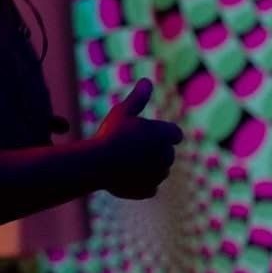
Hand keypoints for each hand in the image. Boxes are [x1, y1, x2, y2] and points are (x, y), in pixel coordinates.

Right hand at [92, 79, 181, 199]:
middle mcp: (166, 156)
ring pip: (159, 171)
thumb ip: (138, 98)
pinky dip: (142, 184)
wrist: (96, 164)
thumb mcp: (123, 111)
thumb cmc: (110, 134)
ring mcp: (158, 175)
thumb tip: (147, 81)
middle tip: (132, 147)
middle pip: (167, 153)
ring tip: (128, 162)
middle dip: (155, 151)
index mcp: (165, 135)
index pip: (175, 134)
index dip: (162, 133)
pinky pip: (150, 187)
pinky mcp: (148, 191)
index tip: (147, 133)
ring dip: (150, 167)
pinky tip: (127, 177)